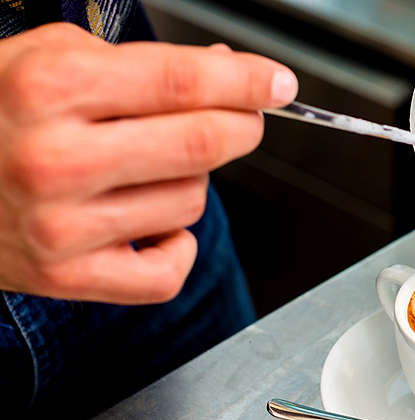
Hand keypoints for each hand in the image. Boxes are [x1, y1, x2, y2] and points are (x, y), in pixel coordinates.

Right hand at [0, 23, 297, 303]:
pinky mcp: (65, 277)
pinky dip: (175, 246)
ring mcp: (60, 226)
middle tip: (241, 117)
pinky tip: (148, 224)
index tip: (278, 83)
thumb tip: (226, 72)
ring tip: (143, 167)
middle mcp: (56, 160)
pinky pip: (168, 271)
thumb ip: (139, 62)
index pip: (184, 84)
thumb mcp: (46, 57)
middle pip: (203, 145)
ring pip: (191, 202)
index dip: (247, 82)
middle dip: (240, 126)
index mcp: (50, 89)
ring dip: (190, 181)